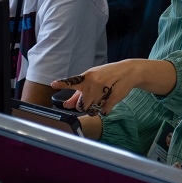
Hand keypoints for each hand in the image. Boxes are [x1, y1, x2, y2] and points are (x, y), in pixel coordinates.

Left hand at [50, 59, 175, 116]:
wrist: (128, 71)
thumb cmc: (107, 75)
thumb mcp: (92, 79)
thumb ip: (78, 93)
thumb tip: (66, 104)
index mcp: (86, 77)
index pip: (72, 82)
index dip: (62, 84)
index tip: (53, 84)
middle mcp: (93, 83)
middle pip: (81, 105)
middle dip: (85, 106)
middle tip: (92, 99)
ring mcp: (103, 91)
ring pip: (92, 110)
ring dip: (95, 108)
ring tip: (102, 98)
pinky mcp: (112, 98)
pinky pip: (103, 111)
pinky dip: (105, 109)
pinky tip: (109, 100)